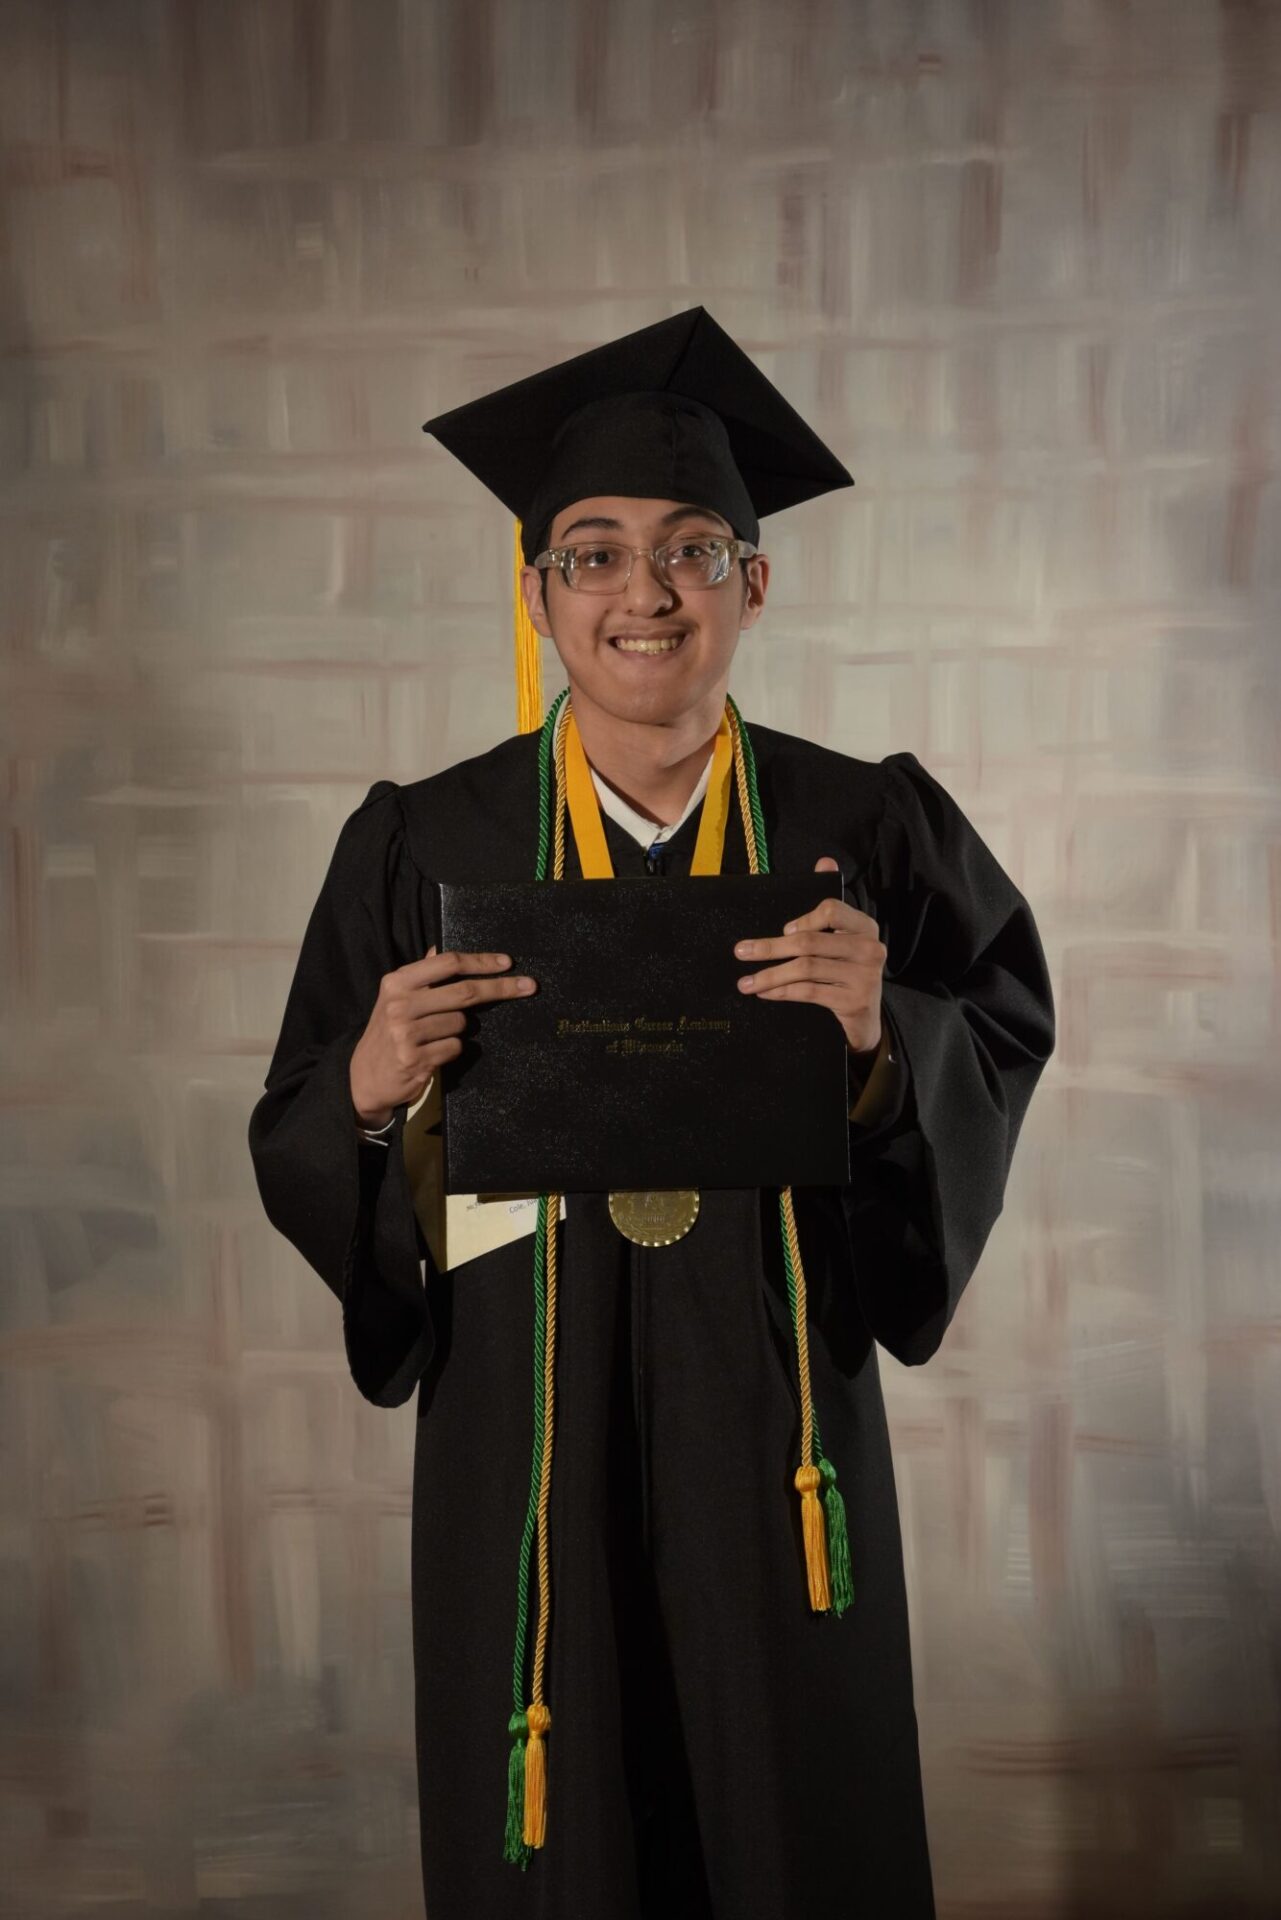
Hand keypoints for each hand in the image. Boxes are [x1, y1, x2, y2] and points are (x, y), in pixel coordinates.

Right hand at [349, 946, 536, 1126]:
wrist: (363, 1077)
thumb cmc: (387, 1033)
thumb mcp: (396, 999)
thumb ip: (420, 976)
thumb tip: (439, 949)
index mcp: (398, 982)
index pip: (448, 963)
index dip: (482, 961)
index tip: (508, 962)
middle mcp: (400, 1004)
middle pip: (465, 991)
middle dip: (501, 988)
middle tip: (529, 986)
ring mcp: (407, 1033)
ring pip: (462, 1023)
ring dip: (459, 1030)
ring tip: (435, 1036)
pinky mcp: (416, 1059)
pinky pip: (455, 1047)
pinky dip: (451, 1050)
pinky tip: (433, 1053)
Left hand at [734, 856, 885, 1062]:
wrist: (866, 1022)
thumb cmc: (847, 974)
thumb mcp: (842, 940)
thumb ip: (831, 907)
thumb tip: (824, 861)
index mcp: (865, 926)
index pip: (830, 910)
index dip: (803, 919)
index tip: (783, 930)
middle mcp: (870, 948)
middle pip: (810, 942)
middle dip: (770, 947)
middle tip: (742, 952)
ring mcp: (865, 976)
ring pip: (805, 968)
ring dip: (770, 974)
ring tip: (745, 982)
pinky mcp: (855, 1001)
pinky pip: (809, 992)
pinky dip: (782, 991)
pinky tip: (765, 993)